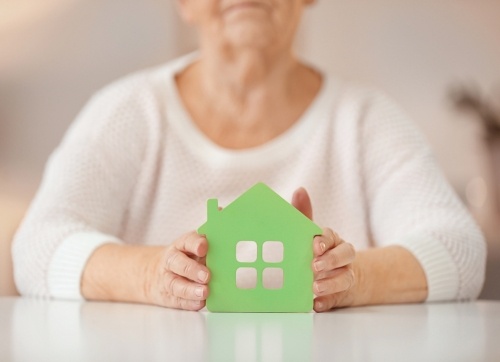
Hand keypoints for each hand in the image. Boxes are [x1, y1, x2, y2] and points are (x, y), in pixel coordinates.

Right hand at [146, 231, 209, 310]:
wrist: (156, 273)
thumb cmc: (186, 259)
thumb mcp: (194, 249)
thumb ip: (209, 250)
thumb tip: (231, 254)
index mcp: (181, 245)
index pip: (187, 241)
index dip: (195, 244)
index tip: (204, 248)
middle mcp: (172, 261)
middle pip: (177, 263)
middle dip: (192, 269)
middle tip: (206, 276)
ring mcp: (167, 279)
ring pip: (175, 284)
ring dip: (190, 290)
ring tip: (204, 292)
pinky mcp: (168, 296)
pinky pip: (177, 300)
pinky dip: (189, 303)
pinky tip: (200, 303)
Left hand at [292, 187, 356, 311]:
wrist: (338, 277)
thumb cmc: (319, 251)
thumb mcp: (311, 234)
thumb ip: (304, 214)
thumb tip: (299, 190)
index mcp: (333, 240)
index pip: (332, 236)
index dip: (324, 240)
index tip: (315, 246)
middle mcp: (343, 257)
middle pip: (346, 254)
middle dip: (331, 260)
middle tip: (314, 266)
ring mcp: (344, 276)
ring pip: (345, 278)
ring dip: (331, 282)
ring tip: (315, 287)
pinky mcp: (340, 294)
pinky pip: (337, 299)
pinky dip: (328, 301)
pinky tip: (316, 304)